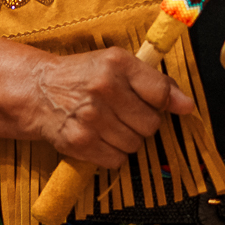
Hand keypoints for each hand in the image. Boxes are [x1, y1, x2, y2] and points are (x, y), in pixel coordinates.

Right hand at [20, 46, 195, 169]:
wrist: (37, 91)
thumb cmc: (82, 76)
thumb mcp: (116, 65)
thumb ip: (155, 82)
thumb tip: (187, 106)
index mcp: (116, 64)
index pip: (160, 92)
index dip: (168, 104)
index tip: (170, 107)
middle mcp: (103, 89)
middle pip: (151, 124)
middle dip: (142, 123)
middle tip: (125, 113)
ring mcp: (91, 118)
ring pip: (135, 145)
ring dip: (127, 139)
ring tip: (109, 125)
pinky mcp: (81, 142)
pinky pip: (117, 160)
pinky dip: (113, 154)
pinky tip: (100, 138)